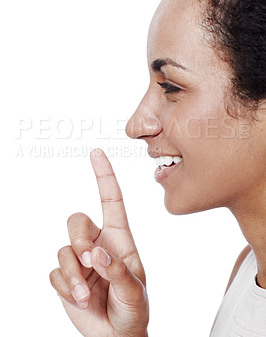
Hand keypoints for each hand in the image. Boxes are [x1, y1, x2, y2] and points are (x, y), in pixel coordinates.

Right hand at [50, 148, 148, 336]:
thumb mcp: (135, 292)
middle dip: (79, 239)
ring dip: (73, 274)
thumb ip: (118, 272)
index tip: (97, 153)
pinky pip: (55, 273)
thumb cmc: (133, 309)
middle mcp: (97, 244)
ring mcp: (80, 260)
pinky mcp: (66, 277)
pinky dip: (65, 287)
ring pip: (64, 250)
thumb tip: (97, 255)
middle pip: (76, 221)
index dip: (104, 176)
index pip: (111, 200)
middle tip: (88, 261)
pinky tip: (80, 299)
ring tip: (86, 295)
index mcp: (119, 239)